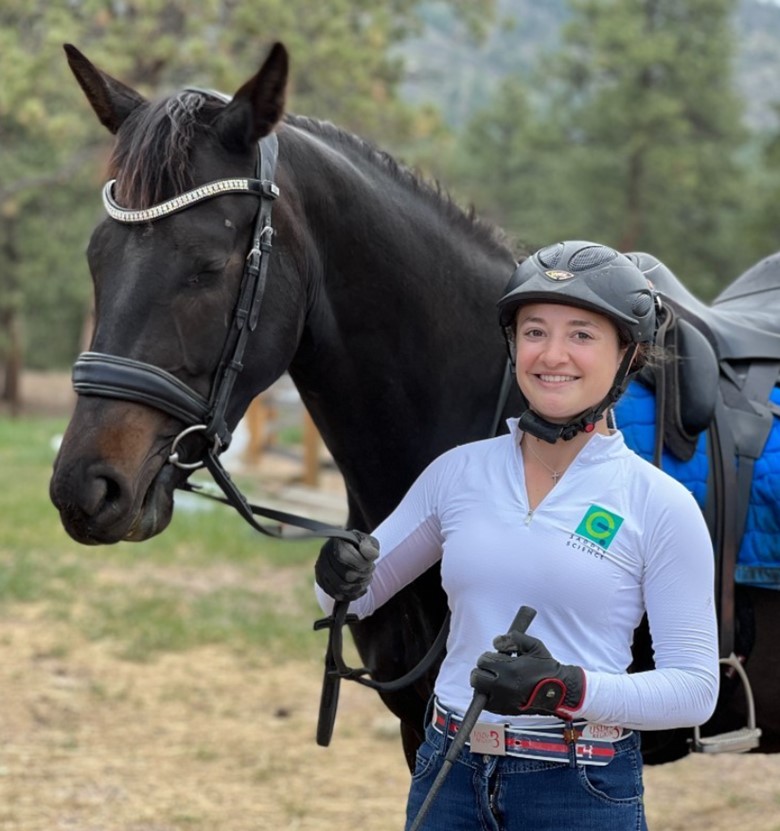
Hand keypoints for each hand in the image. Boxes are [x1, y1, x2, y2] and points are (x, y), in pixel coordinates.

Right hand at [315, 531, 378, 600]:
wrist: (347, 548)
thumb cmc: (360, 545)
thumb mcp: (368, 542)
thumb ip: (371, 548)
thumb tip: (369, 554)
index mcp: (336, 543)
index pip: (348, 558)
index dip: (363, 565)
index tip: (371, 564)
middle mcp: (325, 555)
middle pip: (346, 575)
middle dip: (363, 576)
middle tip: (370, 572)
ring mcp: (321, 569)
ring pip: (341, 588)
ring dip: (359, 587)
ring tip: (366, 580)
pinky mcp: (321, 581)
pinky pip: (336, 595)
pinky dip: (352, 595)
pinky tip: (361, 589)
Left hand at [470, 630, 584, 717]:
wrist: (558, 693)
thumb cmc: (547, 669)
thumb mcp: (534, 645)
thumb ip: (513, 638)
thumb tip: (496, 642)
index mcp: (509, 669)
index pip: (483, 660)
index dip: (489, 657)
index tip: (497, 658)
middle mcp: (503, 686)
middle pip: (476, 677)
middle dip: (482, 670)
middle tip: (492, 669)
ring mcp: (503, 701)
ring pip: (479, 691)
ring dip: (483, 684)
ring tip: (496, 680)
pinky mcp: (504, 711)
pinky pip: (487, 704)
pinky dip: (488, 696)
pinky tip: (498, 691)